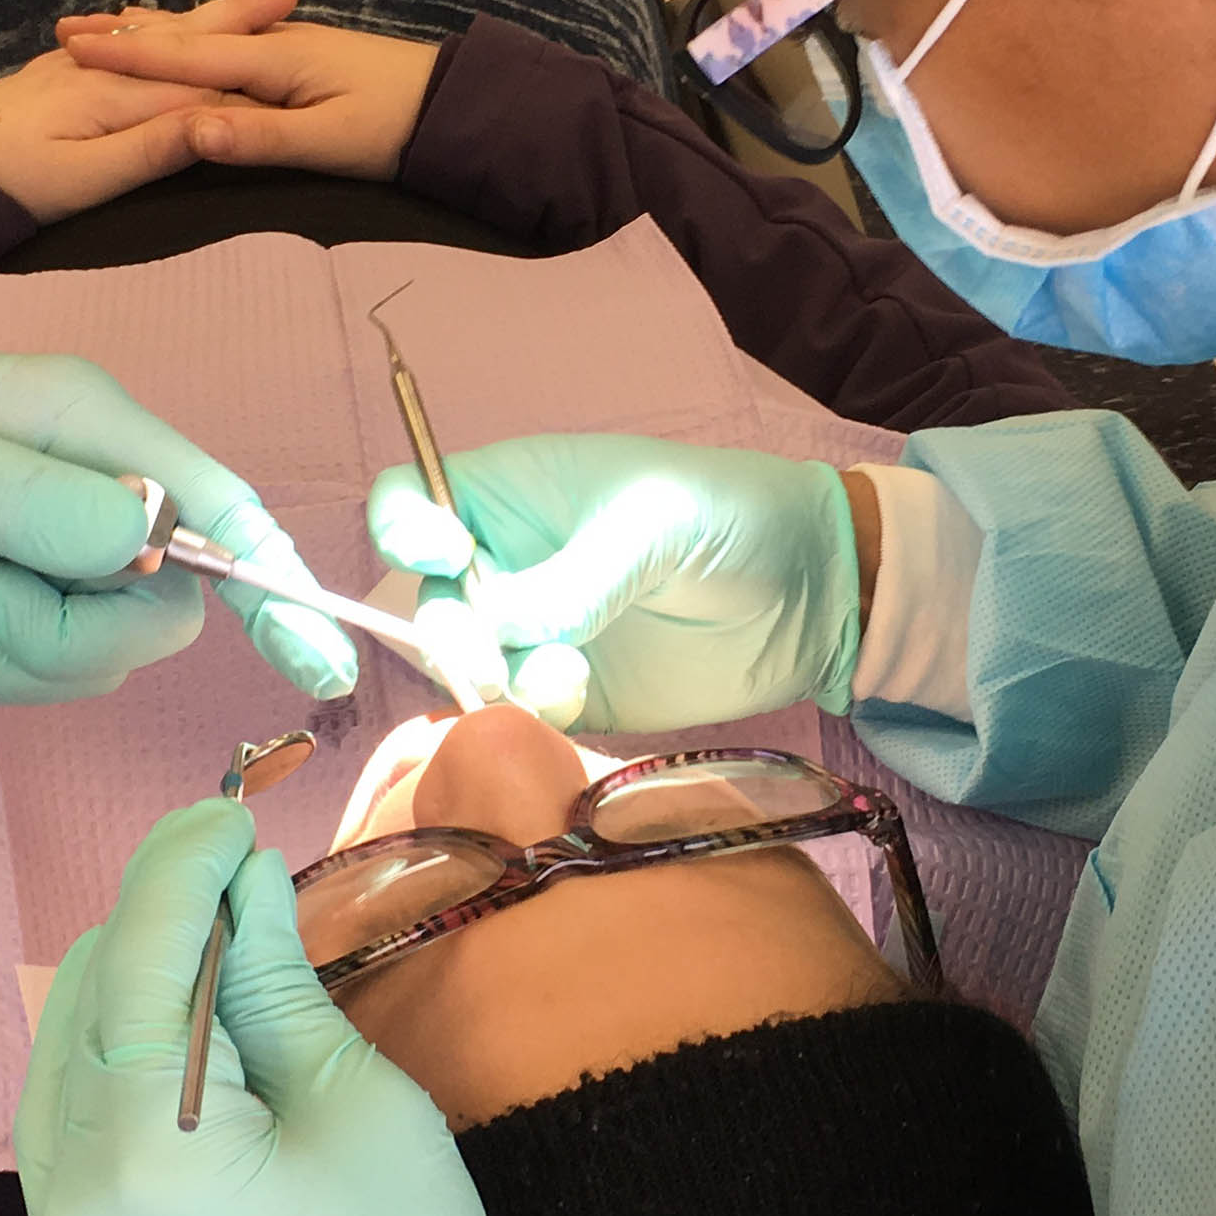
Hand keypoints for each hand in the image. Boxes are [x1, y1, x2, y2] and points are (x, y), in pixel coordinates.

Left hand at [0, 0, 299, 219]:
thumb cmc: (11, 182)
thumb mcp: (85, 179)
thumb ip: (152, 151)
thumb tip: (220, 124)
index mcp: (119, 93)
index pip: (205, 84)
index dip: (255, 74)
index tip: (307, 56)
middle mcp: (106, 68)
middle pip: (185, 39)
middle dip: (238, 17)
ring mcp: (80, 65)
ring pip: (158, 35)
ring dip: (206, 19)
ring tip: (245, 4)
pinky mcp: (61, 73)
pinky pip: (129, 43)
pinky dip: (162, 31)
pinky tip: (162, 25)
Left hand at [0, 290, 361, 701]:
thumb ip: (24, 498)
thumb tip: (150, 542)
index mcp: (91, 425)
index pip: (221, 510)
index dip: (276, 589)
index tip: (314, 669)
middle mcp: (97, 486)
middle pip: (157, 612)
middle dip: (58, 637)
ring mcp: (60, 550)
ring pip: (93, 656)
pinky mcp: (21, 598)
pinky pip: (33, 673)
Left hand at [17, 799, 553, 1215]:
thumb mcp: (363, 1112)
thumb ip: (276, 990)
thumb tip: (241, 890)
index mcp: (143, 1150)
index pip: (137, 958)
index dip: (179, 866)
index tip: (228, 809)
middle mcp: (65, 1195)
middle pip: (80, 1003)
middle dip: (152, 924)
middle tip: (240, 881)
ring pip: (59, 1066)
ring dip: (129, 993)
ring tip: (220, 958)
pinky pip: (65, 1138)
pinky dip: (116, 1071)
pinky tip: (189, 1051)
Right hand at [56, 0, 443, 181]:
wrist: (455, 105)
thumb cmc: (396, 128)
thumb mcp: (329, 143)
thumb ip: (259, 137)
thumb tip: (189, 131)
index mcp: (274, 62)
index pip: (185, 58)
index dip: (127, 56)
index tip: (71, 48)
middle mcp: (274, 45)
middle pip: (186, 38)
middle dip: (126, 36)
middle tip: (64, 31)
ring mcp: (288, 48)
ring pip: (204, 38)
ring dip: (153, 34)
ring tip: (106, 28)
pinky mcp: (300, 59)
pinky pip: (225, 47)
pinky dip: (188, 44)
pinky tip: (183, 45)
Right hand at [369, 434, 859, 730]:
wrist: (812, 593)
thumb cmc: (729, 517)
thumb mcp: (650, 523)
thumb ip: (572, 576)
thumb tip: (499, 631)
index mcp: (511, 495)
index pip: (410, 502)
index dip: (403, 528)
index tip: (443, 553)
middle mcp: (507, 566)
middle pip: (425, 603)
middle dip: (450, 634)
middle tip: (497, 656)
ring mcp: (532, 636)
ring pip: (463, 673)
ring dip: (494, 685)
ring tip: (566, 679)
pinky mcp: (569, 697)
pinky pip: (517, 719)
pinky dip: (532, 721)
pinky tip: (581, 701)